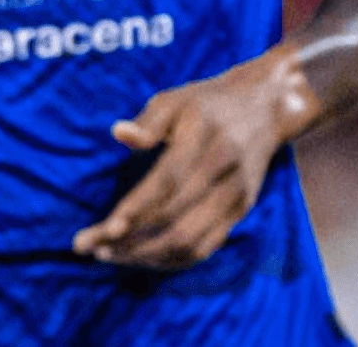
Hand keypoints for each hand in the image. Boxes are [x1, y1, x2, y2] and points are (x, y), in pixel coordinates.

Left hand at [72, 57, 310, 268]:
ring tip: (109, 254)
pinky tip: (142, 256)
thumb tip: (118, 134)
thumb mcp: (176, 99)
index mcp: (204, 138)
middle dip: (129, 240)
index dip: (135, 210)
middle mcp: (224, 171)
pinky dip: (170, 259)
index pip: (167, 183)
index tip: (103, 230)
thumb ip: (148, 120)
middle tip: (90, 247)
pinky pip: (204, 247)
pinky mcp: (240, 210)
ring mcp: (235, 195)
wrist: (266, 108)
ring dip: (145, 256)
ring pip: (189, 241)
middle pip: (174, 219)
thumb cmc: (208, 103)